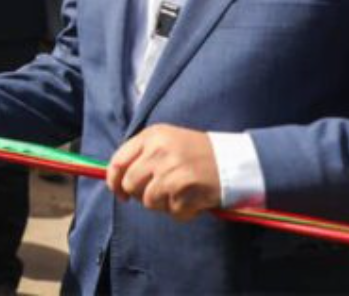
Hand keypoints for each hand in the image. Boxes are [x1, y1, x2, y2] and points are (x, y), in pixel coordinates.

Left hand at [106, 124, 220, 221]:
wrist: (234, 160)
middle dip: (141, 196)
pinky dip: (183, 212)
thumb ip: (141, 156)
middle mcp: (158, 151)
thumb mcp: (166, 142)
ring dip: (163, 205)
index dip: (114, 181)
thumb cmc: (196, 153)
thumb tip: (116, 181)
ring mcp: (172, 169)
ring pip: (149, 201)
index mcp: (151, 136)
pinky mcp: (186, 188)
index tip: (119, 192)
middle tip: (158, 195)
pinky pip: (172, 212)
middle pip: (131, 185)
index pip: (118, 162)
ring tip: (179, 194)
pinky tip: (193, 200)